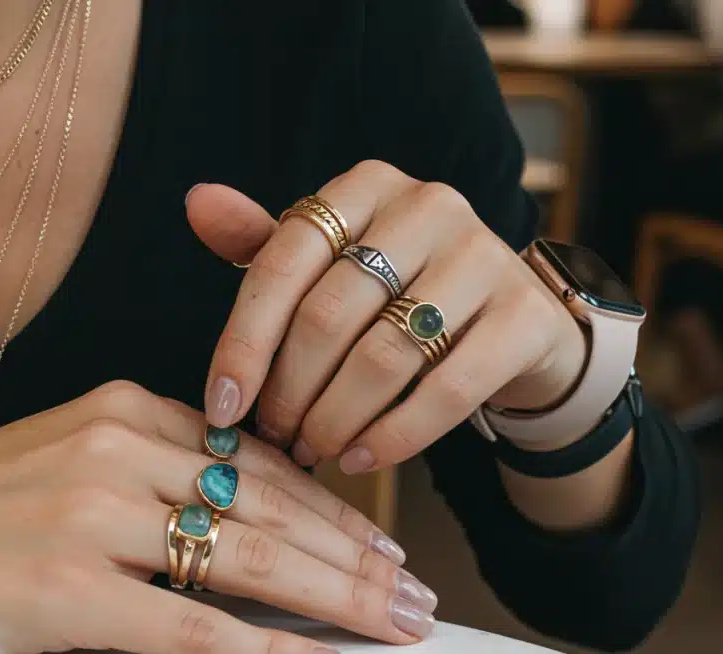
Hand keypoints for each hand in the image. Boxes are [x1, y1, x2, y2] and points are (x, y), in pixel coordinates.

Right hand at [0, 381, 437, 652]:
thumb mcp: (73, 461)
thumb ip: (162, 480)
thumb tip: (262, 528)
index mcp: (123, 409)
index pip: (257, 461)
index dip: (330, 508)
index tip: (380, 544)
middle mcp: (117, 449)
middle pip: (269, 508)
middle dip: (355, 558)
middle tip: (415, 595)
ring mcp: (91, 516)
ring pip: (248, 560)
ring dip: (336, 600)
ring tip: (395, 625)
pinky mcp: (65, 588)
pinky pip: (190, 627)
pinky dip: (263, 652)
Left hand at [191, 160, 587, 472]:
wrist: (510, 325)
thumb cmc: (399, 292)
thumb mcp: (330, 265)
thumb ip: (264, 246)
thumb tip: (197, 201)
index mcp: (367, 186)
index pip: (282, 262)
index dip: (243, 343)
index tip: (221, 407)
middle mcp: (428, 205)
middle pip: (329, 315)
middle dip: (290, 391)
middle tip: (274, 437)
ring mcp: (484, 256)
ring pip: (383, 356)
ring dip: (336, 420)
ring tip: (314, 451)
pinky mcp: (525, 315)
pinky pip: (446, 390)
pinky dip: (395, 436)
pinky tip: (363, 460)